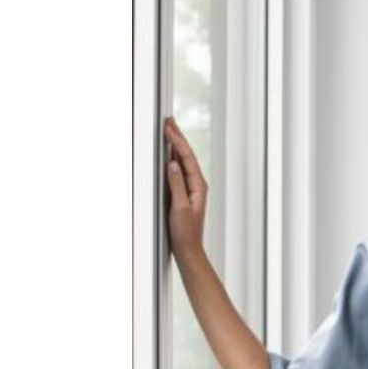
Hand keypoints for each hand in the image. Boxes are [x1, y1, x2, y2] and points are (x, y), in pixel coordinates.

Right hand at [163, 116, 207, 262]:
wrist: (188, 249)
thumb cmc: (185, 233)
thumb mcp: (179, 208)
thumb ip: (176, 185)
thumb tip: (172, 163)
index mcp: (198, 186)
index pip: (187, 158)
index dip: (177, 140)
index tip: (169, 126)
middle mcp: (196, 185)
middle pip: (186, 156)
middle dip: (178, 137)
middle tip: (169, 120)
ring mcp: (190, 189)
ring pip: (183, 161)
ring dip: (175, 145)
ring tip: (169, 130)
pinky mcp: (183, 193)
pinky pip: (178, 170)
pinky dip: (173, 158)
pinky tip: (169, 152)